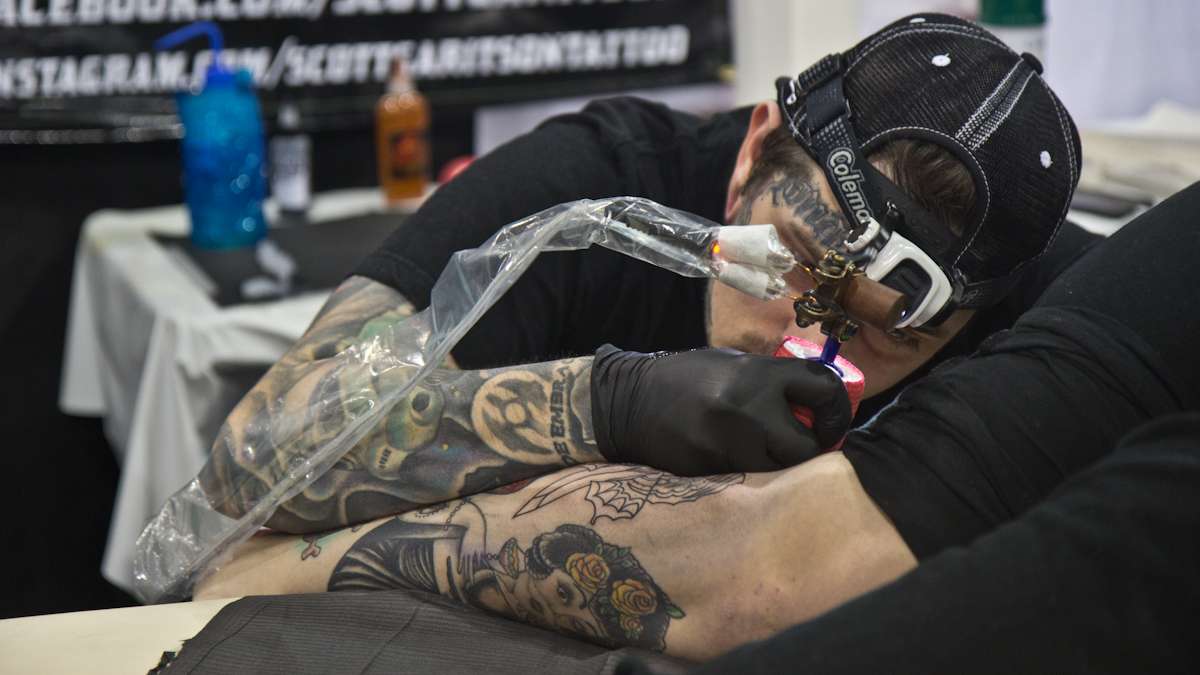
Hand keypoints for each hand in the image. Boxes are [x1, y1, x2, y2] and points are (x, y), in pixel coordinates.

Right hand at [590, 345, 851, 474]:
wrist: (628, 401)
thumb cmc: (685, 378)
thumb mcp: (731, 364)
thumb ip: (773, 381)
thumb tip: (816, 403)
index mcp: (757, 375)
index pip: (823, 390)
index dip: (836, 409)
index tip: (830, 419)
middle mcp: (747, 409)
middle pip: (806, 447)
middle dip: (807, 448)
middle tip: (800, 444)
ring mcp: (727, 445)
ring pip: (778, 471)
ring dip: (777, 465)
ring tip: (763, 452)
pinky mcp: (710, 472)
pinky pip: (747, 480)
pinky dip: (748, 474)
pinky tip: (733, 459)